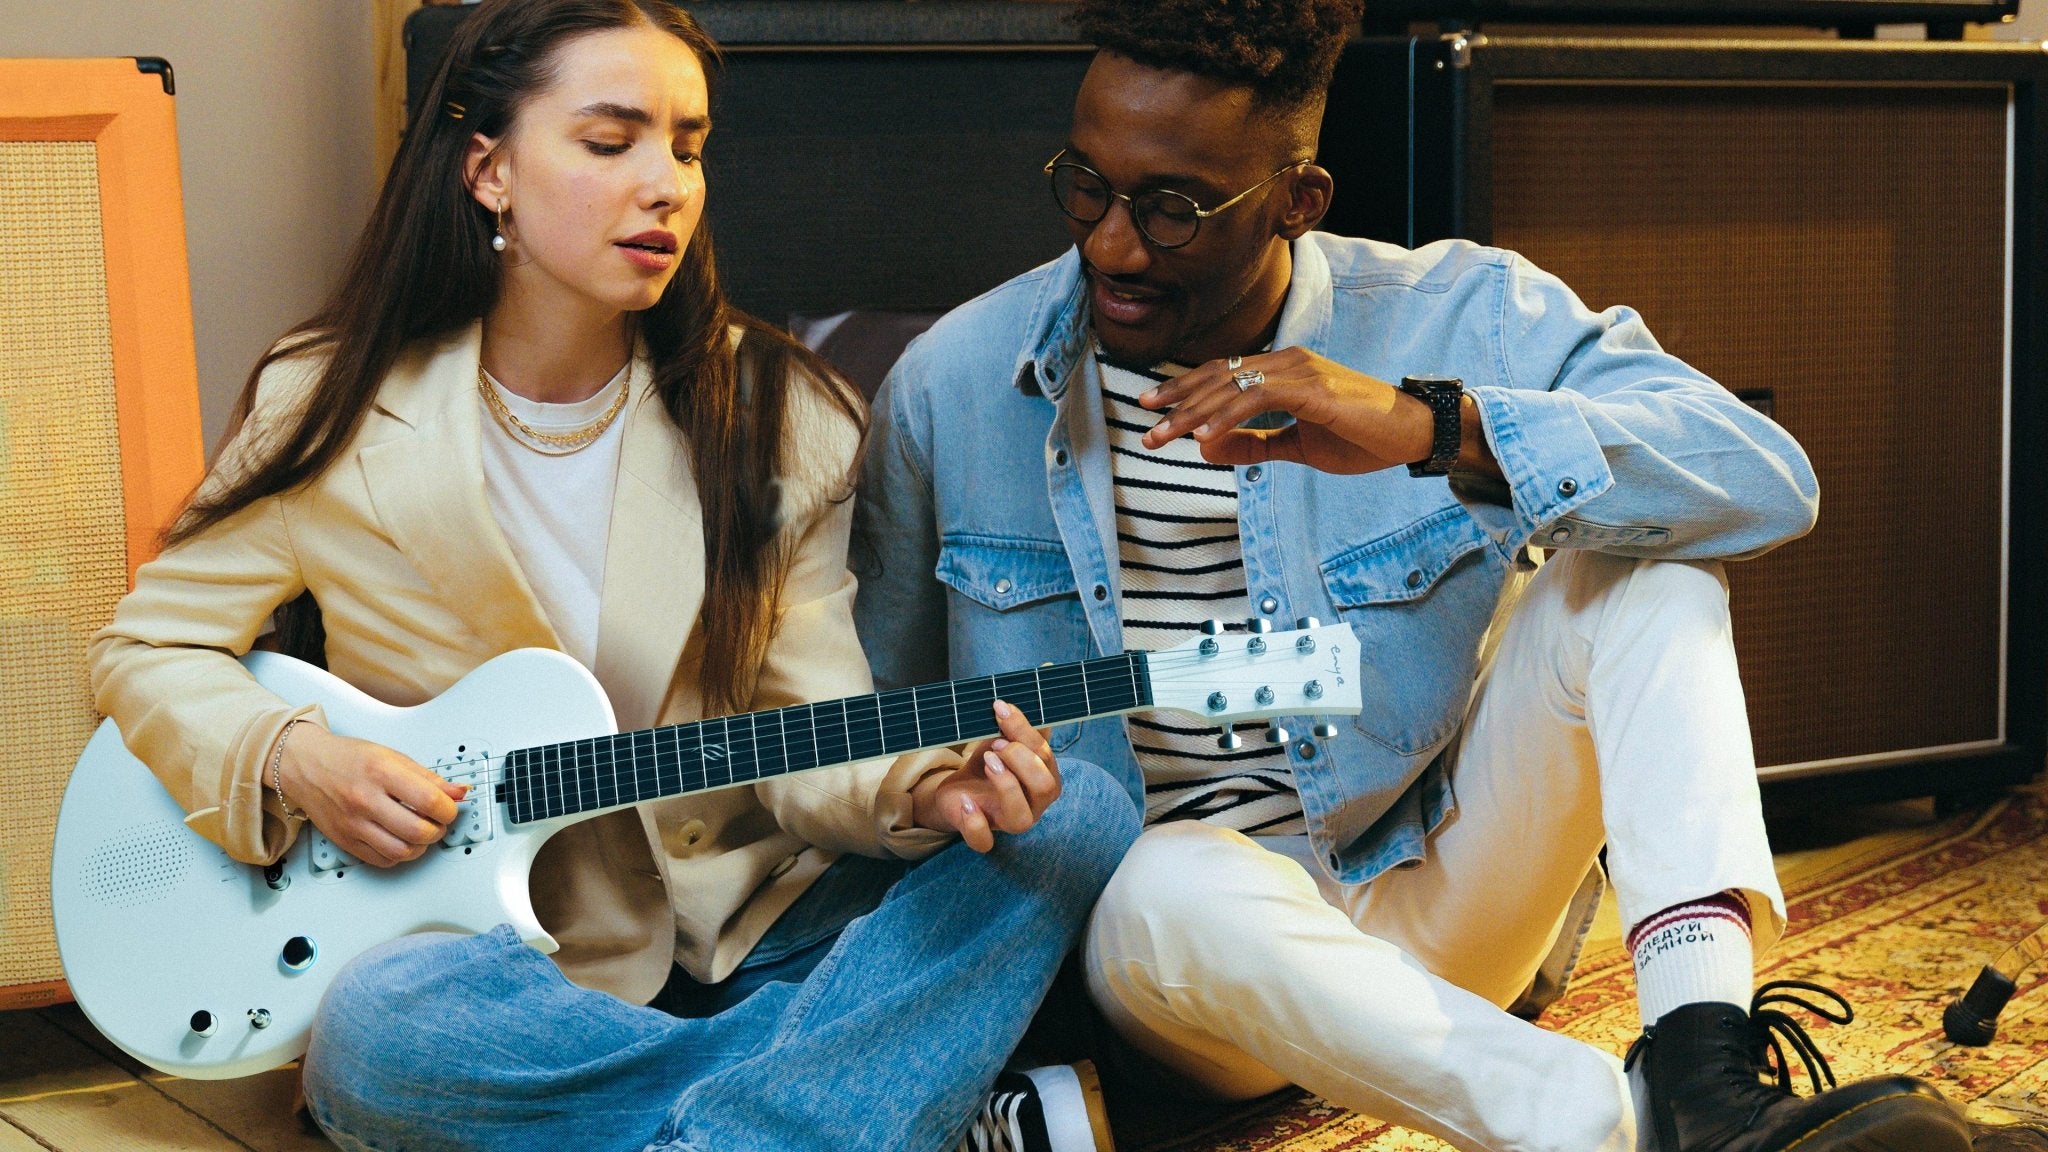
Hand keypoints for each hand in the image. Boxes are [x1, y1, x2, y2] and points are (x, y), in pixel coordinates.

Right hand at [276, 724, 467, 867]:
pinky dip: (400, 854)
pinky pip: (382, 860)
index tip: (451, 807)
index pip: (429, 800)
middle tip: (439, 821)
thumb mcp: (392, 756)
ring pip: (402, 851)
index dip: (449, 808)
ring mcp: (353, 823)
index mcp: (381, 772)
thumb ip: (428, 777)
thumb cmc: (348, 758)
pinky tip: (402, 840)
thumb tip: (459, 792)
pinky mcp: (345, 841)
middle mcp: (365, 800)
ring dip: (422, 845)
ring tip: (422, 831)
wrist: (305, 765)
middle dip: (439, 829)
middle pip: (418, 831)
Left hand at [912, 699, 1059, 852]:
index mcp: (1043, 778)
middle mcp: (1033, 804)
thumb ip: (1011, 729)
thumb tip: (1019, 706)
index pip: (1045, 757)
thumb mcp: (997, 742)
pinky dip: (975, 823)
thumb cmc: (986, 765)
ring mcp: (1007, 822)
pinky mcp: (980, 834)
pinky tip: (966, 802)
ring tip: (988, 760)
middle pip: (1046, 788)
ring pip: (1021, 818)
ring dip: (1006, 785)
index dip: (1025, 733)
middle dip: (1022, 760)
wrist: (957, 789)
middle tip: (996, 744)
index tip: (1000, 711)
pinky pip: (984, 842)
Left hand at [1137, 346, 1434, 474]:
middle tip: (1145, 424)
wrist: (1413, 434)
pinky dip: (1228, 416)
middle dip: (1177, 401)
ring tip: (1164, 434)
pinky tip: (1205, 435)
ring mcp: (1301, 371)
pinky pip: (1260, 398)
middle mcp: (1287, 362)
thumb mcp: (1298, 446)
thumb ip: (1256, 444)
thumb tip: (1210, 446)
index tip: (1152, 407)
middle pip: (1218, 377)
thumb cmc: (1361, 436)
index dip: (1184, 389)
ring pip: (1232, 386)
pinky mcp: (1315, 389)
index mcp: (1283, 370)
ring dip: (1194, 412)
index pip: (1222, 375)